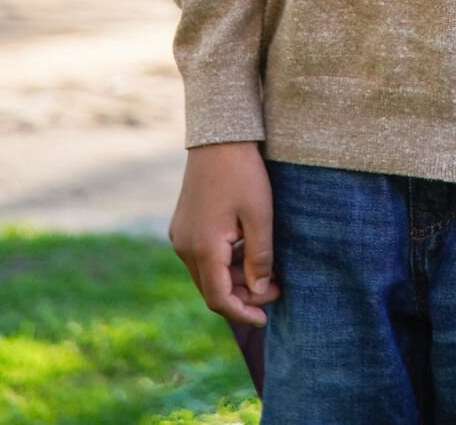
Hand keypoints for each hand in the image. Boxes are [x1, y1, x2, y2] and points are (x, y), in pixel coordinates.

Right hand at [168, 142, 279, 325]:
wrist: (219, 137)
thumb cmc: (243, 173)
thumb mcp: (260, 216)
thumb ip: (260, 258)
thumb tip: (260, 292)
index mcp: (202, 248)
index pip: (219, 299)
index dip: (243, 312)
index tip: (266, 318)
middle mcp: (184, 247)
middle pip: (212, 288)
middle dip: (243, 296)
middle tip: (275, 289)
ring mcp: (180, 235)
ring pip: (207, 273)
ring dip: (234, 278)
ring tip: (267, 271)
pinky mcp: (183, 224)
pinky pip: (202, 255)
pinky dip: (224, 262)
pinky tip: (247, 252)